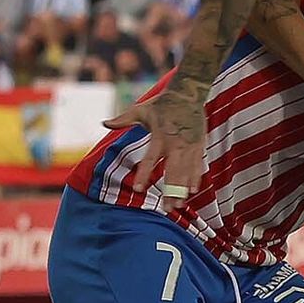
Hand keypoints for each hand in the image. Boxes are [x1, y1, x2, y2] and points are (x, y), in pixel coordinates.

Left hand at [103, 81, 208, 201]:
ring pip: (187, 173)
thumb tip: (104, 123)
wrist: (188, 93)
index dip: (144, 175)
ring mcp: (189, 146)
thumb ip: (123, 119)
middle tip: (167, 209)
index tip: (138, 189)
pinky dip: (196, 178)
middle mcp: (175, 145)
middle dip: (170, 193)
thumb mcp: (141, 110)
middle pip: (173, 174)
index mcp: (159, 138)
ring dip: (183, 190)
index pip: (150, 160)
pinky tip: (193, 191)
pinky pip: (198, 166)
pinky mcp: (199, 145)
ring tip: (178, 205)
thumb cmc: (162, 103)